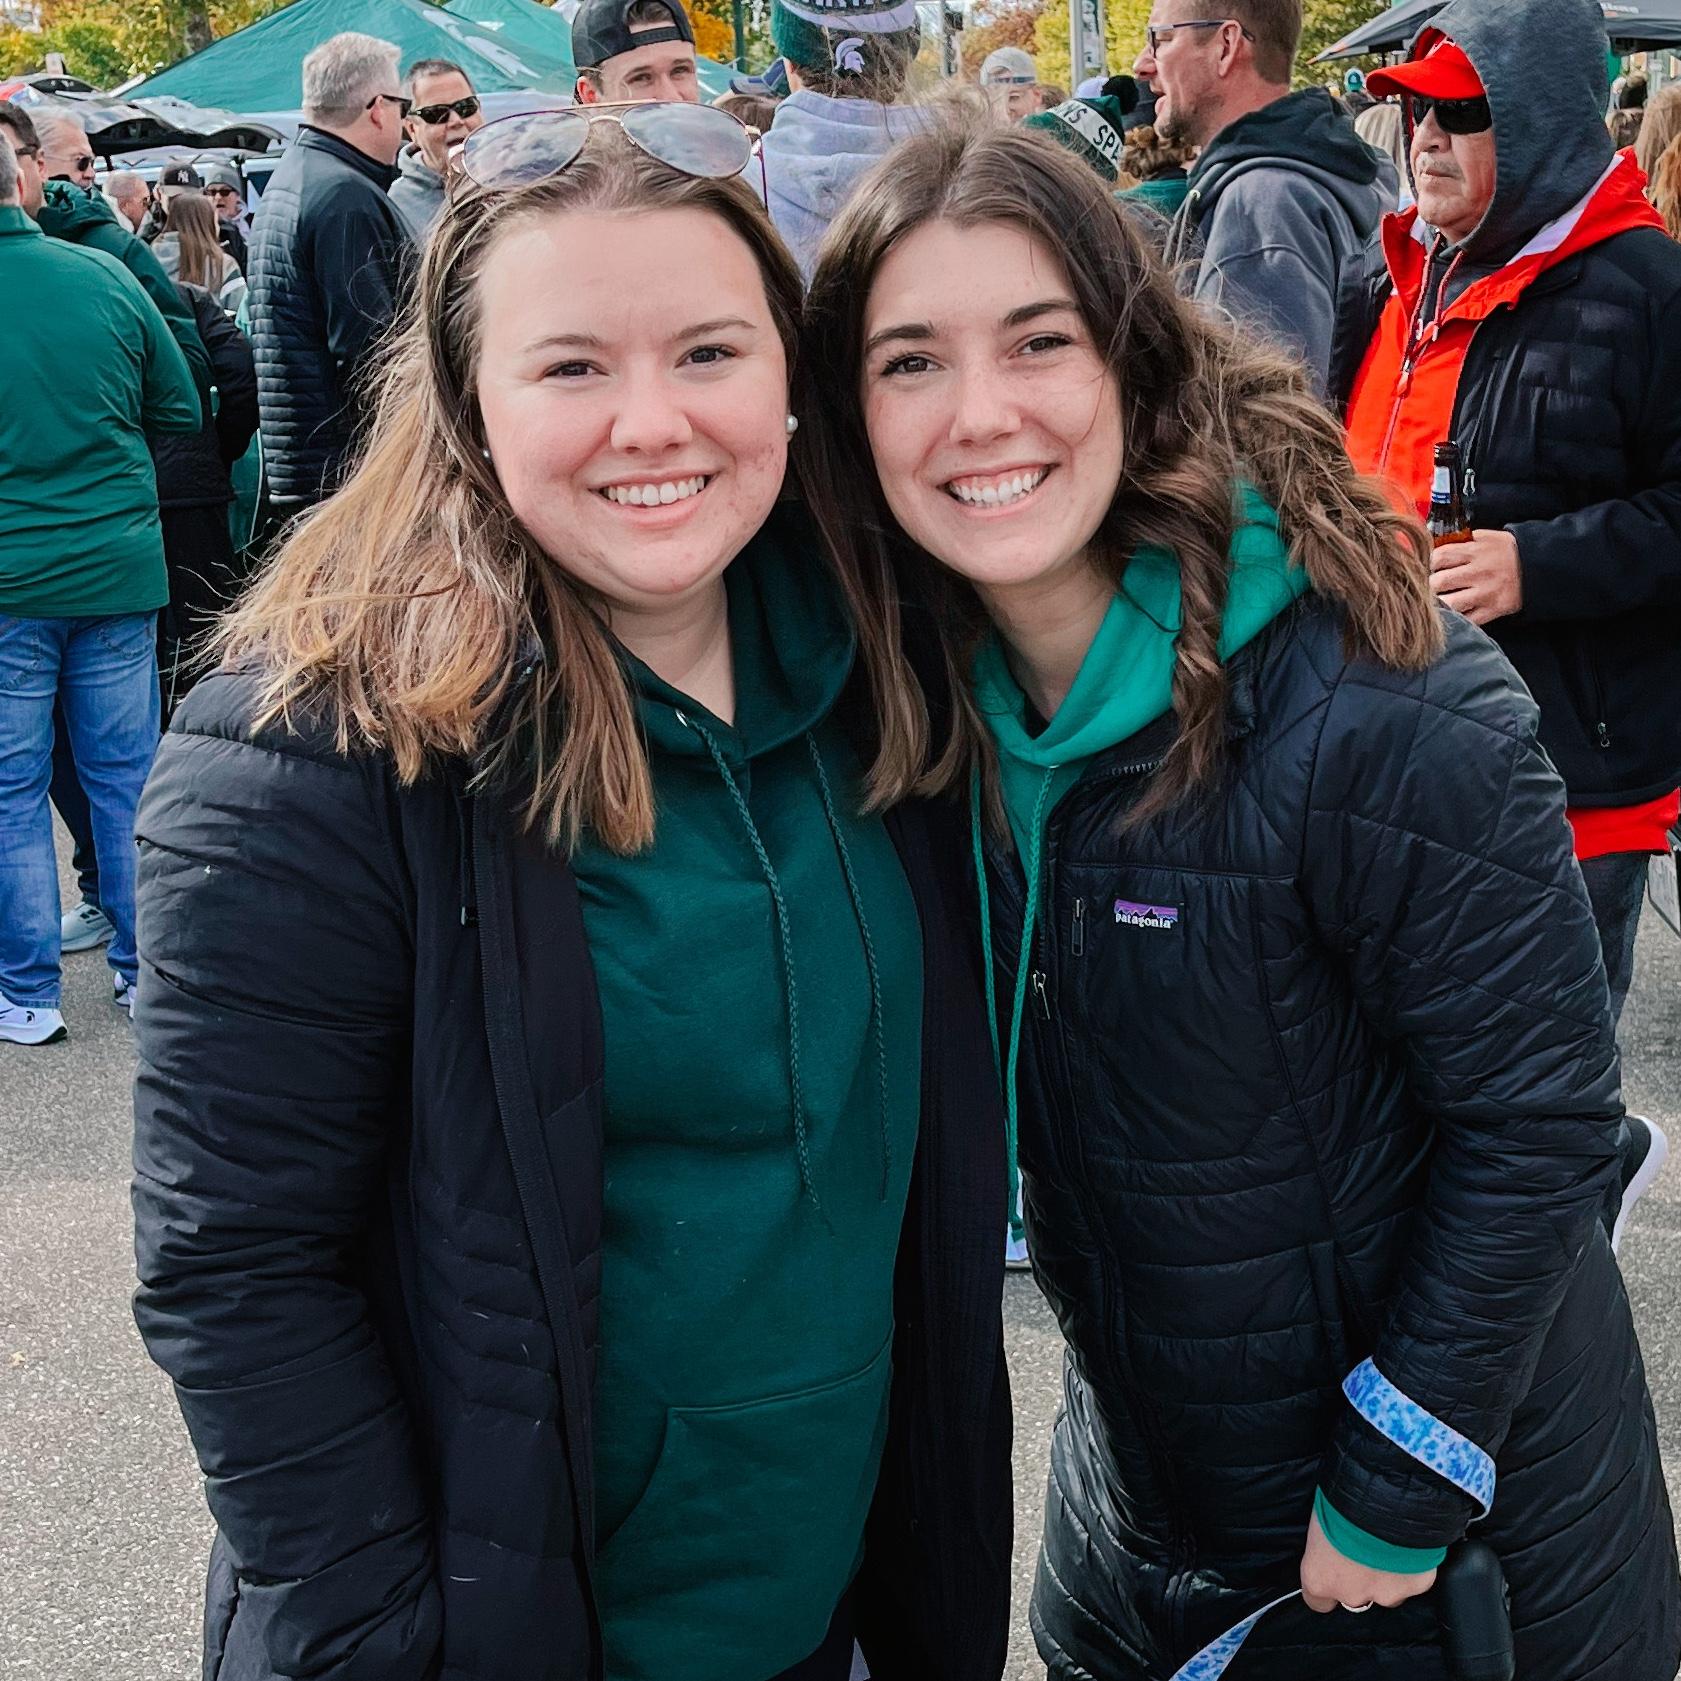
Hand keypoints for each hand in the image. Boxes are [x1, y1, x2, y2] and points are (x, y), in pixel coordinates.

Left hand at [1299, 1509, 1438, 1614]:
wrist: (1387, 1499)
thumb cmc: (1343, 1501)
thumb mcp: (1320, 1519)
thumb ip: (1325, 1545)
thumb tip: (1328, 1542)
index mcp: (1320, 1578)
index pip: (1317, 1601)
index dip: (1327, 1583)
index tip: (1331, 1570)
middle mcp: (1352, 1594)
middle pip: (1354, 1595)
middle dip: (1359, 1577)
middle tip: (1364, 1548)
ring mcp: (1387, 1594)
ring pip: (1387, 1591)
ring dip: (1386, 1574)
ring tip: (1388, 1545)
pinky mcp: (1416, 1587)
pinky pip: (1413, 1580)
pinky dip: (1412, 1567)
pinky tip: (1410, 1545)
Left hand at [1430, 528, 1521, 625]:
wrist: (1539, 565)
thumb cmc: (1505, 551)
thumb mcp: (1485, 537)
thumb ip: (1459, 541)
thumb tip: (1429, 545)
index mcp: (1475, 551)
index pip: (1439, 557)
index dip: (1428, 564)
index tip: (1429, 568)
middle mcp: (1480, 572)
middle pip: (1439, 582)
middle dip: (1430, 586)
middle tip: (1430, 588)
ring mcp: (1486, 593)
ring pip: (1450, 604)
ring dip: (1439, 605)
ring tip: (1438, 602)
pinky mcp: (1494, 609)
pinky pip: (1467, 619)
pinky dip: (1457, 619)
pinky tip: (1454, 613)